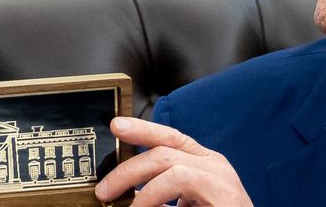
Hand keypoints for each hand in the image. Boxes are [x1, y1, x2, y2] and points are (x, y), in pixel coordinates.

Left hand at [93, 116, 252, 206]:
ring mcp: (221, 176)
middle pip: (163, 148)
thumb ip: (166, 198)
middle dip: (127, 166)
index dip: (143, 129)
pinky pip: (179, 180)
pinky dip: (153, 195)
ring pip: (167, 160)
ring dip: (136, 182)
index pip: (171, 137)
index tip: (117, 126)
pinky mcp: (222, 191)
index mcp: (206, 165)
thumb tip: (131, 196)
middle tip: (103, 190)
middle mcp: (215, 165)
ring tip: (120, 205)